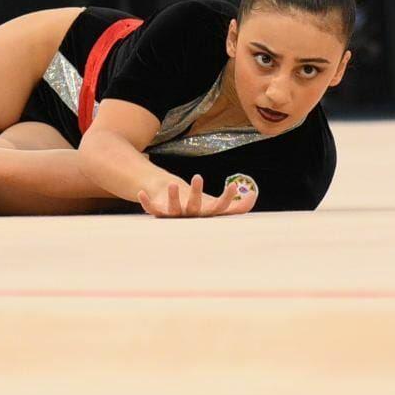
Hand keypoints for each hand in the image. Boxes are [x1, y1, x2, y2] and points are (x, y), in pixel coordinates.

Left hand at [136, 173, 256, 217]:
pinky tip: (140, 193)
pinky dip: (146, 203)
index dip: (226, 198)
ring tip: (173, 184)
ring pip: (172, 209)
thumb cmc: (199, 210)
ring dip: (172, 198)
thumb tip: (254, 196)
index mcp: (205, 215)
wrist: (174, 213)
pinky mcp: (157, 212)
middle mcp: (189, 217)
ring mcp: (173, 216)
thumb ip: (236, 206)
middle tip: (198, 177)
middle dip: (196, 194)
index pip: (218, 208)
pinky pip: (151, 209)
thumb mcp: (216, 205)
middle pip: (193, 207)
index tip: (234, 186)